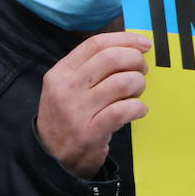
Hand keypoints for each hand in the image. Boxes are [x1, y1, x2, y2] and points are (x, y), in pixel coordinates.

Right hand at [38, 31, 150, 177]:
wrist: (51, 155)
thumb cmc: (68, 115)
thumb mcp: (67, 86)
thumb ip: (91, 67)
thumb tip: (130, 47)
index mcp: (61, 72)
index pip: (96, 44)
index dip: (124, 39)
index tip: (144, 43)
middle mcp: (67, 88)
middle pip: (111, 58)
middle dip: (135, 60)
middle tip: (142, 71)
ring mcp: (77, 110)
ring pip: (122, 82)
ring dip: (138, 84)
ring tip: (137, 93)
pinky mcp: (90, 132)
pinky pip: (125, 110)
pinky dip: (138, 107)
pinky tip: (138, 110)